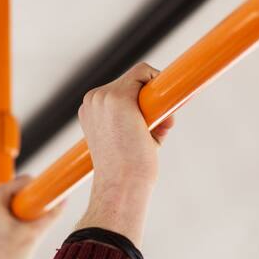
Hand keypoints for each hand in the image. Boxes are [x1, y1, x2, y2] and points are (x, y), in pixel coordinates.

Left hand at [0, 176, 63, 258]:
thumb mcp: (34, 234)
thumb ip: (51, 215)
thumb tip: (64, 200)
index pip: (24, 181)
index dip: (40, 191)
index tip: (48, 204)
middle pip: (17, 189)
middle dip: (30, 203)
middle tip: (32, 224)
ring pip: (12, 199)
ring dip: (23, 210)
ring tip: (23, 230)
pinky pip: (5, 207)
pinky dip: (15, 215)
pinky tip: (17, 232)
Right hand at [75, 63, 174, 246]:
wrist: (121, 185)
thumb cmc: (127, 172)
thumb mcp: (133, 143)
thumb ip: (148, 126)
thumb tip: (168, 118)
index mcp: (90, 111)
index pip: (119, 91)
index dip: (140, 102)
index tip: (153, 114)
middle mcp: (93, 100)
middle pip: (130, 82)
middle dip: (149, 100)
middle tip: (157, 128)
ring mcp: (103, 97)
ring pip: (140, 77)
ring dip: (155, 98)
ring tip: (153, 129)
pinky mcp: (118, 97)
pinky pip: (145, 73)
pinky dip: (158, 82)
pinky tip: (162, 108)